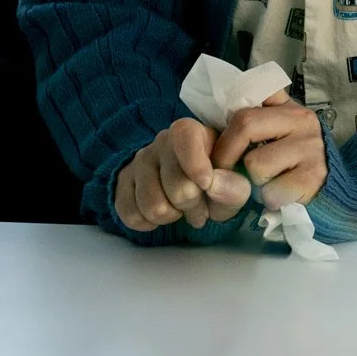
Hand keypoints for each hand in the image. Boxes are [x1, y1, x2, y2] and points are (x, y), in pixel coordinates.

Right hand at [114, 118, 252, 232]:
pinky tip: (162, 215)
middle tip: (201, 210)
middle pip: (177, 186)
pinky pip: (131, 214)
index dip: (197, 166)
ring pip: (153, 206)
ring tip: (181, 211)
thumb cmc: (214, 180)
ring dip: (172, 217)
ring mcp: (139, 161)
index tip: (207, 185)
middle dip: (193, 206)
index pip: (186, 138)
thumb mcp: (234, 184)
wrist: (185, 184)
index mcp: (191, 131)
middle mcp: (161, 141)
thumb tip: (213, 185)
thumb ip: (233, 185)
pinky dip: (148, 224)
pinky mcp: (123, 182)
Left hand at [210, 95, 327, 208]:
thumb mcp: (278, 134)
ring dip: (253, 181)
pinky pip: (271, 190)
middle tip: (225, 172)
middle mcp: (302, 119)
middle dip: (226, 155)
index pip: (248, 97)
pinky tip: (279, 194)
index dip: (226, 125)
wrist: (330, 188)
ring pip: (255, 163)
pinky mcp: (312, 176)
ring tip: (266, 182)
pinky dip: (268, 198)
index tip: (221, 146)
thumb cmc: (293, 162)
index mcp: (288, 106)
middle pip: (245, 124)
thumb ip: (255, 122)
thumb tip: (216, 127)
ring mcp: (310, 147)